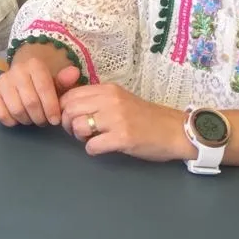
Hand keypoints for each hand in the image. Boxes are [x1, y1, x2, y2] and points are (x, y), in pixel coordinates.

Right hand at [0, 62, 81, 126]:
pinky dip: (11, 121)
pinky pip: (1, 113)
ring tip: (32, 119)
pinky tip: (17, 119)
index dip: (51, 108)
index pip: (44, 89)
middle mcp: (16, 70)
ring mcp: (2, 80)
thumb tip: (74, 73)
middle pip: (30, 102)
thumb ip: (65, 81)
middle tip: (43, 121)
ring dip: (26, 120)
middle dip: (40, 117)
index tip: (55, 120)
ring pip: (16, 109)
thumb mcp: (56, 83)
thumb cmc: (41, 84)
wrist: (22, 78)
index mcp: (34, 65)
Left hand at [59, 83, 191, 161]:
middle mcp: (110, 100)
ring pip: (78, 126)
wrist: (174, 130)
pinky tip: (102, 148)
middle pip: (69, 110)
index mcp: (108, 89)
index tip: (71, 118)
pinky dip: (92, 149)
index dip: (64, 109)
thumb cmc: (145, 117)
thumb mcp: (120, 99)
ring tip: (91, 139)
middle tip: (79, 132)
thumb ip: (97, 100)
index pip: (71, 95)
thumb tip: (69, 106)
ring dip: (79, 137)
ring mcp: (116, 119)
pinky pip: (92, 145)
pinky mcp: (122, 137)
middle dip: (67, 124)